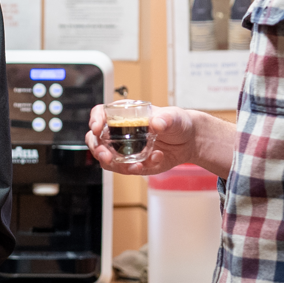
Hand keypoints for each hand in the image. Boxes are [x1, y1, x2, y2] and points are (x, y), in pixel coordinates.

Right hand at [85, 104, 200, 175]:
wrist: (189, 142)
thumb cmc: (177, 122)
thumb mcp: (174, 116)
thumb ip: (166, 118)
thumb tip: (157, 123)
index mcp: (123, 114)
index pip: (100, 113)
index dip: (94, 119)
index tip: (96, 128)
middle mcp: (118, 132)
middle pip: (95, 140)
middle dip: (97, 150)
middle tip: (106, 156)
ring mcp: (123, 149)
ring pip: (106, 159)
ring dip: (115, 165)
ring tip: (135, 166)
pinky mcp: (132, 163)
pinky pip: (127, 169)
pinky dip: (137, 168)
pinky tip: (155, 160)